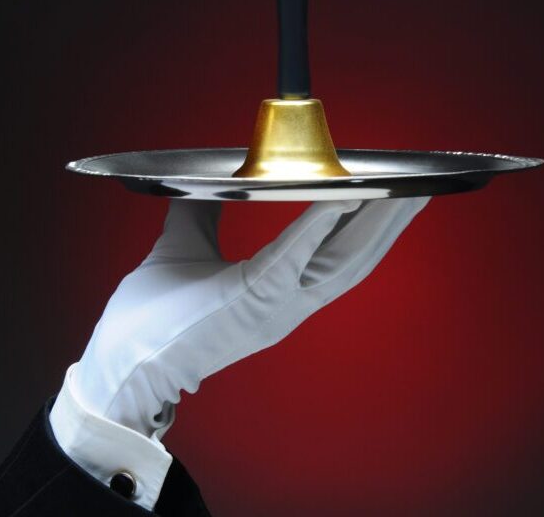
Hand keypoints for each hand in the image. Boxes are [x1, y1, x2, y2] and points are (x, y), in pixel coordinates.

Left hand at [69, 197, 429, 435]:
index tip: (394, 197)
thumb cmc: (152, 316)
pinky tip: (340, 196)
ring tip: (403, 189)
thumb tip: (210, 181)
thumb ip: (205, 214)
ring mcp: (275, 307)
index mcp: (279, 294)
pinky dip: (319, 224)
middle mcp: (288, 304)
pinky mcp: (252, 299)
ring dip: (375, 221)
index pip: (338, 257)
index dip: (371, 228)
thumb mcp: (185, 247)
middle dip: (393, 223)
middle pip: (356, 258)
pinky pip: (294, 256)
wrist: (122, 363)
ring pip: (341, 259)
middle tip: (422, 187)